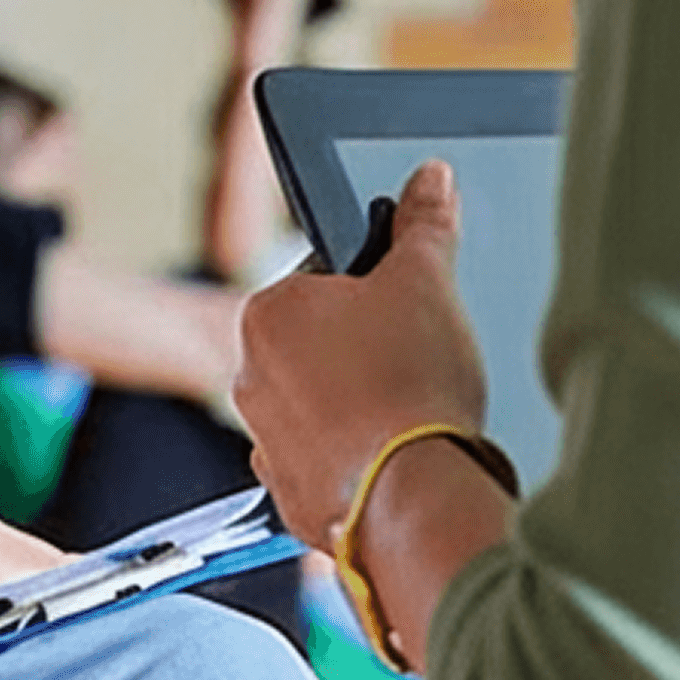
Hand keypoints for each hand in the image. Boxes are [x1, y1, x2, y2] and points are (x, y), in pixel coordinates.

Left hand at [234, 160, 485, 549]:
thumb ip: (424, 223)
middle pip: (320, 346)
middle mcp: (250, 377)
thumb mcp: (427, 279)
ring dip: (360, 410)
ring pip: (322, 408)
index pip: (322, 280)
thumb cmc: (410, 385)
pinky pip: (326, 467)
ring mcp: (266, 444)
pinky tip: (395, 462)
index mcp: (267, 312)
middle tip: (415, 364)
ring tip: (410, 419)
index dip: (374, 290)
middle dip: (366, 352)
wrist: (415, 501)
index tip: (405, 311)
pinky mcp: (291, 499)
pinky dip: (357, 464)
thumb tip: (429, 177)